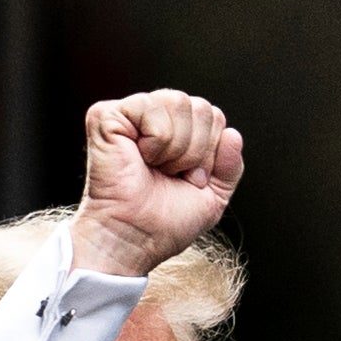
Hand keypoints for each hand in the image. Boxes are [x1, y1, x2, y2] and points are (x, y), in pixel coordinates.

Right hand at [68, 90, 243, 277]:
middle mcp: (155, 118)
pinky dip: (157, 140)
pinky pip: (152, 107)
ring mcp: (130, 114)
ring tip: (157, 168)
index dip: (210, 152)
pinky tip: (140, 158)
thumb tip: (233, 134)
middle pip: (201, 107)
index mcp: (178, 132)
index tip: (189, 180)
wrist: (136, 239)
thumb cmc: (164, 223)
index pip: (214, 116)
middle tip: (172, 175)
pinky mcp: (107, 116)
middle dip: (196, 151)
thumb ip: (230, 166)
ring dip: (177, 147)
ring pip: (179, 102)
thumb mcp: (213, 197)